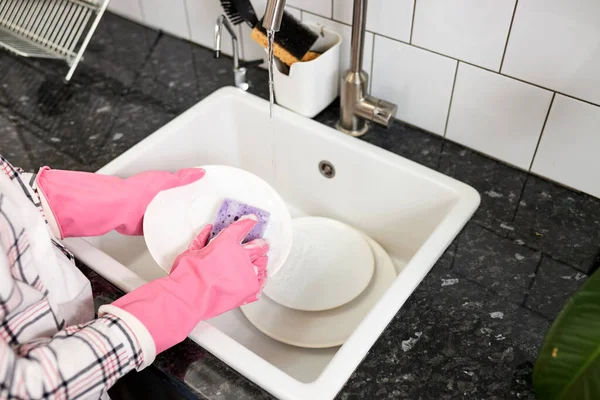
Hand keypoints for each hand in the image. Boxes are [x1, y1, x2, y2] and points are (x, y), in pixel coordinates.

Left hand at [36, 166, 204, 237]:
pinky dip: (170, 230)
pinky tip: (178, 233)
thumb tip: (200, 172)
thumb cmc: (137, 191)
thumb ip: (182, 178)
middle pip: (178, 202)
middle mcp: (158, 199)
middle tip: (202, 211)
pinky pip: (164, 228)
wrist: (119, 209)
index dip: (193, 190)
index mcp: (162, 186)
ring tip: (193, 224)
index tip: (205, 193)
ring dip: (178, 219)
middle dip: (188, 207)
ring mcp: (154, 212)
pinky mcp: (149, 225)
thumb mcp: (165, 181)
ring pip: (171, 215)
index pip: (182, 187)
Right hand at [111, 215, 268, 353]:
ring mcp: (247, 273)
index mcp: (227, 243)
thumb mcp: (191, 251)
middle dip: (261, 244)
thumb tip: (206, 231)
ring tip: (261, 262)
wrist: (190, 296)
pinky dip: (260, 279)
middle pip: (259, 246)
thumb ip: (201, 240)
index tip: (252, 219)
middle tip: (262, 243)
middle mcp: (241, 256)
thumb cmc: (188, 275)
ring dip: (261, 261)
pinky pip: (260, 282)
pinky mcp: (249, 289)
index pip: (242, 227)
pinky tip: (260, 278)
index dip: (248, 222)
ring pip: (262, 263)